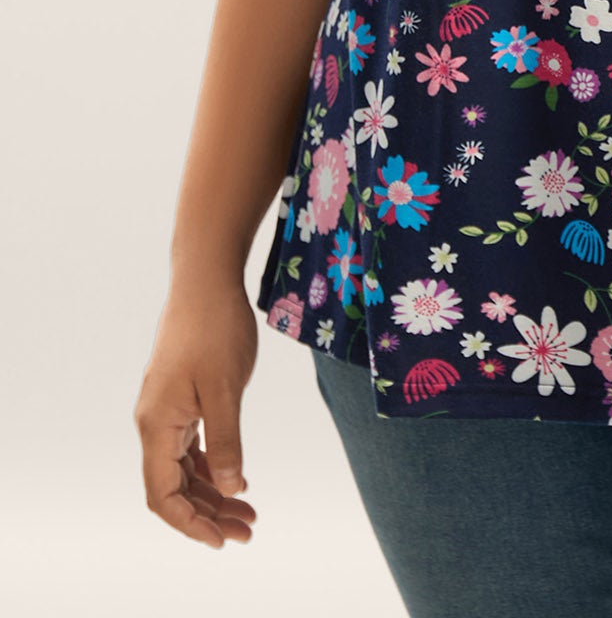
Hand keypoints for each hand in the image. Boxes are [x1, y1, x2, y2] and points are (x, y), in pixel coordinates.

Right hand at [135, 278, 260, 547]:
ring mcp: (166, 410)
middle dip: (208, 513)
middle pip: (174, 486)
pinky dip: (212, 465)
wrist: (206, 279)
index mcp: (157, 425)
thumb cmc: (215, 327)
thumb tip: (232, 487)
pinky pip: (191, 446)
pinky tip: (236, 476)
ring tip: (249, 512)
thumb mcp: (226, 388)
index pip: (163, 495)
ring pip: (184, 468)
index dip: (190, 523)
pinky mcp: (181, 397)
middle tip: (249, 529)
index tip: (222, 540)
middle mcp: (154, 422)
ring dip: (213, 492)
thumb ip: (227, 440)